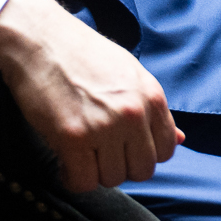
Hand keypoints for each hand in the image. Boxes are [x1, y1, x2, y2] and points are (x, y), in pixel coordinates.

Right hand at [0, 0, 182, 189]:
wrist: (39, 38)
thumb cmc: (82, 54)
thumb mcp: (130, 74)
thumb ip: (154, 110)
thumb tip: (180, 140)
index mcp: (152, 96)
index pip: (166, 150)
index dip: (144, 154)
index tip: (124, 148)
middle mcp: (134, 113)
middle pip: (142, 170)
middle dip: (121, 166)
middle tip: (101, 152)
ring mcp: (104, 126)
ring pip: (112, 178)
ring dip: (95, 171)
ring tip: (81, 151)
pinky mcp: (73, 137)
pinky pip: (83, 182)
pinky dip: (72, 178)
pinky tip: (65, 161)